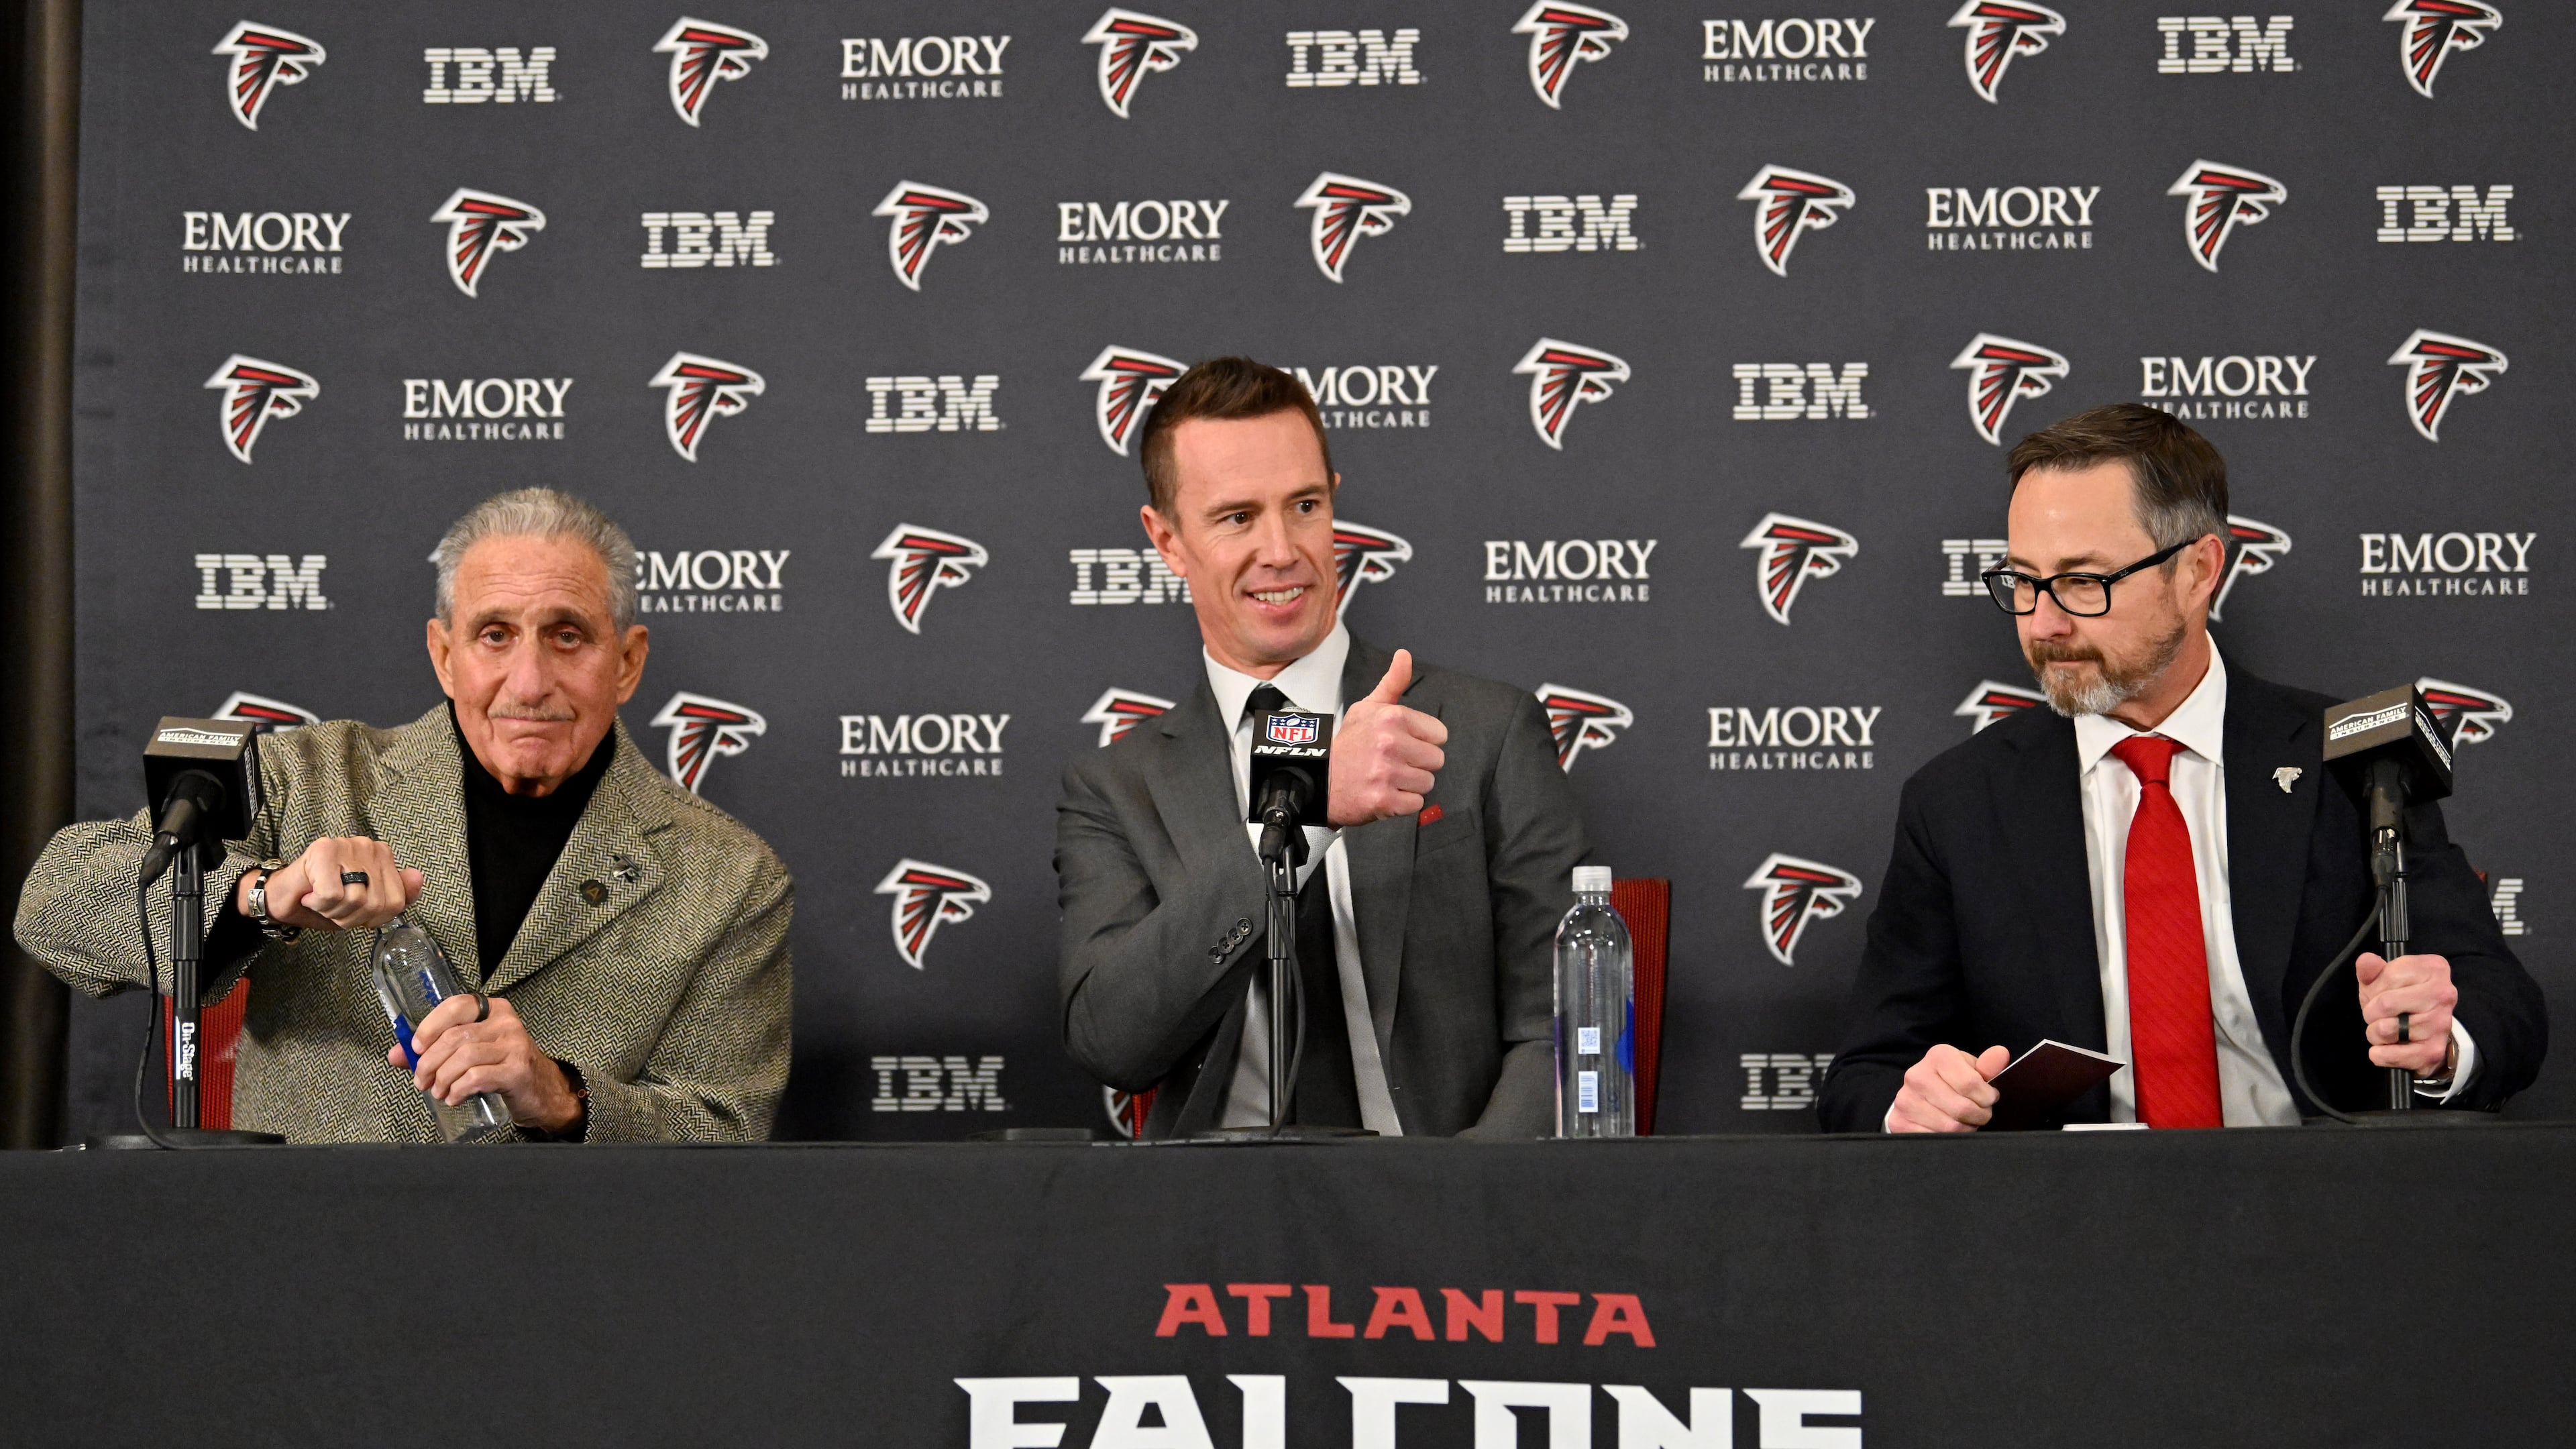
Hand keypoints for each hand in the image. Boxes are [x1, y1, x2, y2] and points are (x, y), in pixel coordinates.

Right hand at [238, 836, 423, 931]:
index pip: (396, 902)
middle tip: (333, 907)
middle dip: (352, 917)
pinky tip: (311, 895)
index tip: (353, 910)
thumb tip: (417, 877)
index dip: (372, 918)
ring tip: (322, 900)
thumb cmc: (326, 902)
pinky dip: (319, 904)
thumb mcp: (367, 907)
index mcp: (383, 857)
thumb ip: (398, 896)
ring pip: (355, 899)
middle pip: (376, 903)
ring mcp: (346, 845)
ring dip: (334, 911)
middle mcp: (368, 846)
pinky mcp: (323, 850)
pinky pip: (332, 894)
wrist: (284, 898)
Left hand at [388, 994, 581, 1132]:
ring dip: (442, 1078)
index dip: (430, 1026)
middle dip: (429, 1061)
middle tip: (421, 1080)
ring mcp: (515, 1046)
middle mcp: (506, 1023)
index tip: (415, 1048)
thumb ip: (433, 1051)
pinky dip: (458, 1089)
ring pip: (463, 1057)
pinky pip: (477, 1077)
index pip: (455, 1006)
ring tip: (438, 1091)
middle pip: (455, 1036)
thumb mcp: (471, 1053)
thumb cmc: (502, 1067)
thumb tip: (396, 1055)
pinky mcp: (517, 1071)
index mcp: (493, 1010)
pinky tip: (454, 1097)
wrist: (541, 1091)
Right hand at [1327, 649, 1447, 826]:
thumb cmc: (1347, 745)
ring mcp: (1387, 773)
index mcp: (1392, 717)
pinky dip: (1402, 803)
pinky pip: (1416, 804)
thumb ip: (1393, 683)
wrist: (1318, 779)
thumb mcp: (1368, 708)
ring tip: (1388, 778)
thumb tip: (1405, 656)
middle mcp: (1391, 743)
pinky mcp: (1384, 800)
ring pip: (1427, 783)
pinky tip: (1385, 793)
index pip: (1439, 734)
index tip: (1403, 744)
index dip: (1422, 741)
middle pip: (1436, 760)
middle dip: (1418, 764)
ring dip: (1410, 784)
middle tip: (1393, 763)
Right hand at [1888, 1044, 2009, 1132]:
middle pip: (1962, 1108)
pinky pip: (1934, 1138)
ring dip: (1966, 1129)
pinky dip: (1949, 1139)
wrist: (1918, 1094)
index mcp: (1938, 1056)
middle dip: (1979, 1116)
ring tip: (1966, 1121)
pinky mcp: (1899, 1121)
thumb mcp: (1970, 1069)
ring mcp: (1906, 1100)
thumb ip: (1989, 1065)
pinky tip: (1950, 1129)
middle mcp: (1917, 1075)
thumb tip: (2001, 1055)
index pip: (1971, 1084)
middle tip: (1981, 1114)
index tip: (1989, 1099)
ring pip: (1950, 1127)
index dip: (1988, 1098)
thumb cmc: (1951, 1081)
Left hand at [2356, 951, 2458, 1077]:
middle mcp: (2443, 995)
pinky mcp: (2434, 1051)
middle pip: (2385, 1004)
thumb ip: (2371, 969)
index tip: (2380, 994)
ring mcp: (2440, 1024)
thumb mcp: (2383, 979)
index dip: (2374, 989)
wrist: (2425, 1031)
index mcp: (2433, 969)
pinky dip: (2381, 1054)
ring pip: (2386, 1030)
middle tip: (2379, 1015)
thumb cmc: (2400, 999)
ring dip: (2375, 1034)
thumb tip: (2366, 961)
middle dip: (2371, 1012)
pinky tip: (2387, 1048)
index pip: (2388, 977)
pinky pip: (2392, 1055)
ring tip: (2386, 1029)